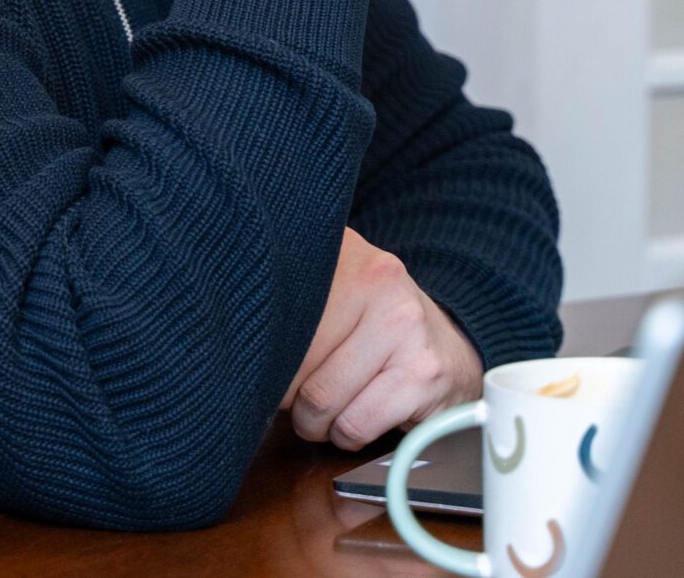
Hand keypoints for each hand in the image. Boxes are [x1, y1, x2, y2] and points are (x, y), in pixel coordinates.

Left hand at [283, 229, 481, 449]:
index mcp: (342, 249)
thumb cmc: (373, 330)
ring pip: (318, 398)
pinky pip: (353, 424)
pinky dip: (347, 435)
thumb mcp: (332, 294)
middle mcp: (375, 276)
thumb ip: (286, 302)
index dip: (263, 352)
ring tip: (331, 408)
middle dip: (287, 392)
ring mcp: (403, 323)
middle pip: (289, 357)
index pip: (270, 311)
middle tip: (302, 394)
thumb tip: (231, 342)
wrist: (452, 351)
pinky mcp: (423, 373)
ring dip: (316, 421)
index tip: (266, 363)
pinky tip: (359, 416)